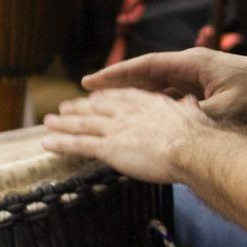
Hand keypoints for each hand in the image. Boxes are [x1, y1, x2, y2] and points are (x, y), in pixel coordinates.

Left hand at [42, 85, 210, 183]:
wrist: (192, 148)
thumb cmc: (199, 136)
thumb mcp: (195, 114)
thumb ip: (189, 108)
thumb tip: (192, 102)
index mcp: (148, 103)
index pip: (121, 97)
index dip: (105, 98)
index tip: (95, 97)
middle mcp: (128, 112)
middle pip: (97, 108)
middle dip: (79, 108)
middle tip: (64, 107)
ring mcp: (116, 129)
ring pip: (83, 124)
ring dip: (63, 123)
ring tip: (48, 121)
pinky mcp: (109, 148)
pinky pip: (79, 145)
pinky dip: (61, 144)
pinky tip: (47, 143)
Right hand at [83, 47, 246, 124]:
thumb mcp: (225, 110)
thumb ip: (195, 116)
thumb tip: (171, 126)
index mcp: (190, 63)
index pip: (146, 66)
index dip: (118, 74)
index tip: (93, 81)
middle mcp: (188, 64)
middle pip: (144, 72)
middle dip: (116, 81)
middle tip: (87, 89)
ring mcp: (194, 74)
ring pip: (154, 82)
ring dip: (131, 91)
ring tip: (104, 102)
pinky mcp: (200, 84)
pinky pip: (167, 90)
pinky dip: (150, 99)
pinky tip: (136, 112)